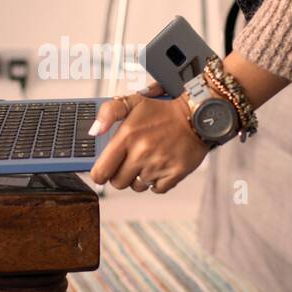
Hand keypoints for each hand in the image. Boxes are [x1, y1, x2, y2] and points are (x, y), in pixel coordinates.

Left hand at [88, 82, 210, 192]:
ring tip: (146, 162)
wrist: (196, 114)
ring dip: (138, 178)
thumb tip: (94, 131)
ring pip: (137, 187)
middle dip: (119, 175)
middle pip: (118, 183)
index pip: (101, 171)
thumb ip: (108, 112)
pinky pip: (157, 189)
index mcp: (127, 136)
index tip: (103, 171)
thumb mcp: (134, 102)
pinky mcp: (175, 174)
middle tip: (127, 163)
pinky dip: (156, 182)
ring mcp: (159, 165)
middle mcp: (142, 153)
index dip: (99, 173)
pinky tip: (159, 168)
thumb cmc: (164, 110)